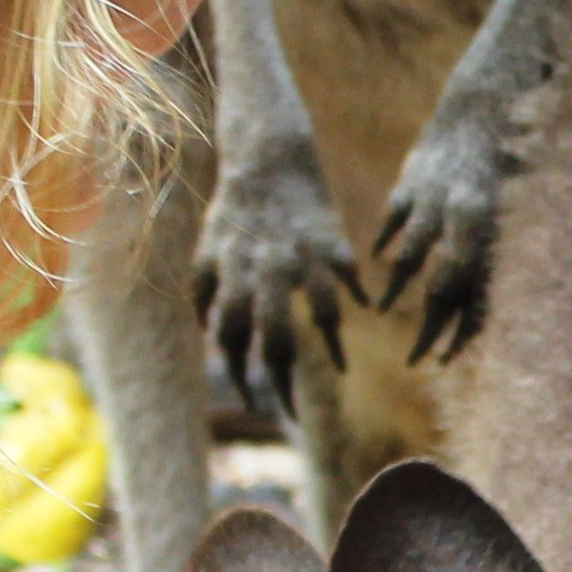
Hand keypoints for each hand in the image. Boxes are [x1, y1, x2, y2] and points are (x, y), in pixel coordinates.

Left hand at [195, 123, 355, 411]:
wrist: (265, 157)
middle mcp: (265, 273)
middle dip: (280, 382)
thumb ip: (205, 295)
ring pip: (321, 312)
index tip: (253, 401)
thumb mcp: (206, 252)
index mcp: (231, 278)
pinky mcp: (331, 240)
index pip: (232, 341)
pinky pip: (349, 278)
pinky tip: (366, 311)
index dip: (241, 376)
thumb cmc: (233, 212)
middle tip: (288, 414)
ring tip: (338, 366)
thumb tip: (213, 338)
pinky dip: (357, 296)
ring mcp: (301, 258)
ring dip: (330, 344)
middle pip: (274, 340)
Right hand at [366, 97, 507, 365]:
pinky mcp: (411, 183)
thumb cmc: (497, 172)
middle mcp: (465, 224)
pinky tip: (377, 263)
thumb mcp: (499, 217)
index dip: (462, 333)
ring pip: (414, 257)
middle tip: (415, 360)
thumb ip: (484, 259)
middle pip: (445, 288)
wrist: (483, 110)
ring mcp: (435, 202)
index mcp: (491, 237)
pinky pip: (394, 220)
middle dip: (430, 328)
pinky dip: (387, 242)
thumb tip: (481, 312)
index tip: (446, 361)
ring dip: (398, 289)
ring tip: (383, 312)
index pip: (477, 298)